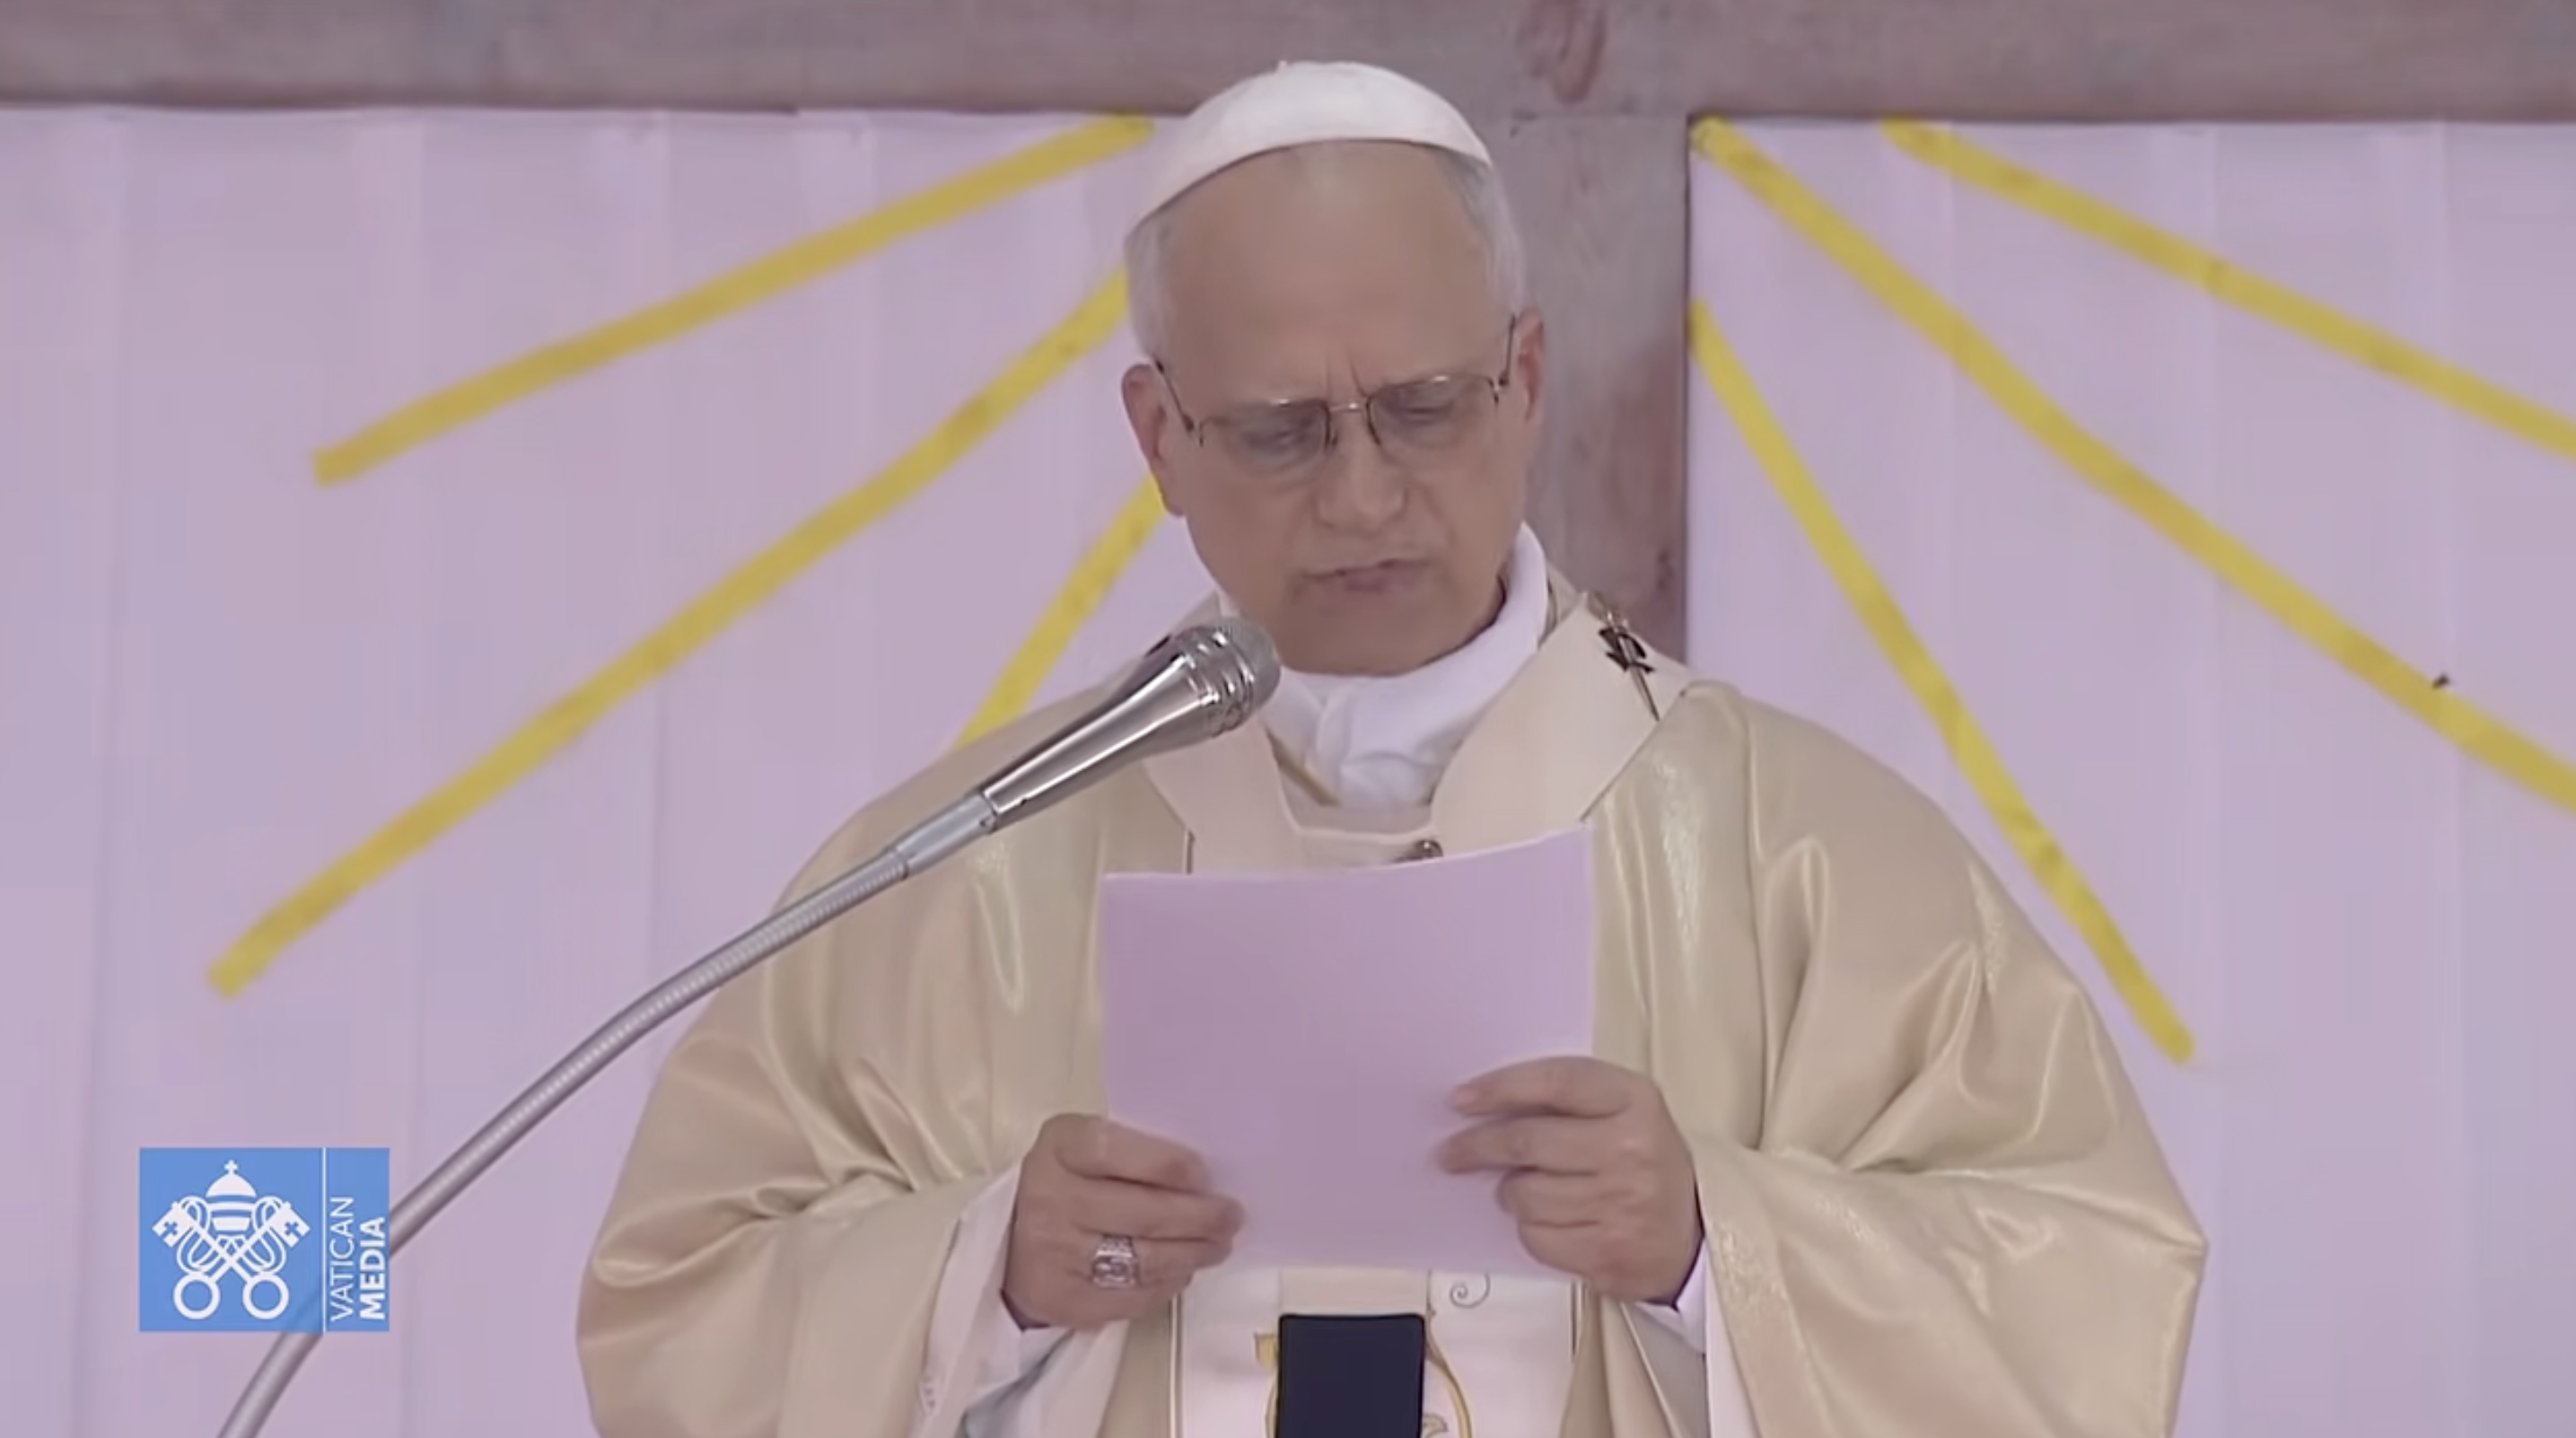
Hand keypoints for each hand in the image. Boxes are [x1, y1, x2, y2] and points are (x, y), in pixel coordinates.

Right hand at [1001, 1114, 1243, 1331]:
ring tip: (1218, 1245)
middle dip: (1200, 1218)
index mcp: (1061, 1147)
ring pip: (1145, 1260)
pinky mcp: (1064, 1300)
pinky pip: (1134, 1295)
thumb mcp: (1087, 1150)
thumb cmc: (1070, 1183)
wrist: (1011, 1243)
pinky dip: (1168, 1284)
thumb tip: (1207, 1178)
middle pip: (1142, 1214)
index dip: (1166, 1165)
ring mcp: (1054, 1254)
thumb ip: (1136, 1152)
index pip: (1115, 1151)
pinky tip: (1182, 1270)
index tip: (1205, 1176)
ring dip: (1194, 1254)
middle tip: (1231, 1216)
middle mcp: (1050, 1198)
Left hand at [1436, 1057, 1703, 1303]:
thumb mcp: (1624, 1111)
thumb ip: (1567, 1100)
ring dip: (1510, 1192)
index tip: (1459, 1099)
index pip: (1555, 1082)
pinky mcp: (1606, 1251)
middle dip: (1478, 1147)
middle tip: (1451, 1153)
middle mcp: (1630, 1149)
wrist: (1694, 1235)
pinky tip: (1549, 1220)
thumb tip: (1482, 1104)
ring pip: (1525, 1194)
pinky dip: (1530, 1228)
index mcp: (1635, 1101)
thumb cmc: (1643, 1162)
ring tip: (1526, 1190)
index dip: (1500, 1088)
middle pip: (1528, 1141)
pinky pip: (1536, 1237)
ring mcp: (1620, 1204)